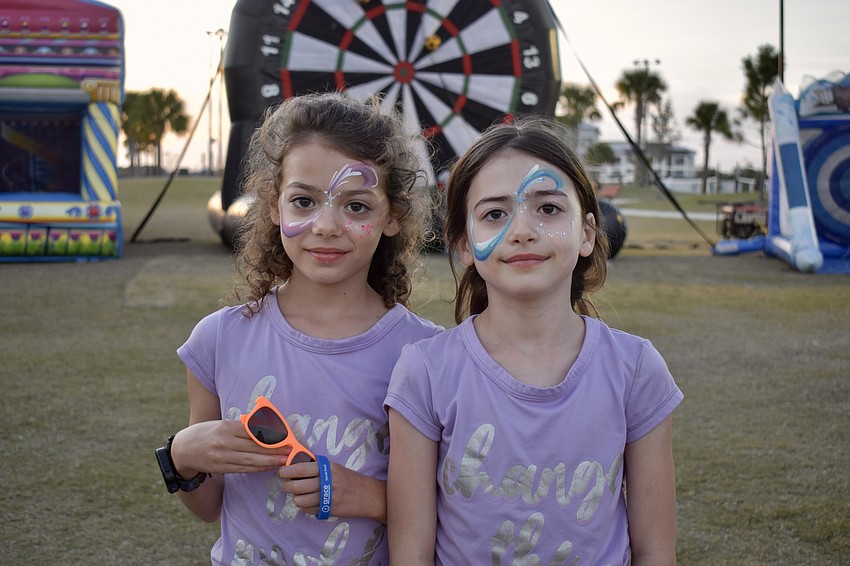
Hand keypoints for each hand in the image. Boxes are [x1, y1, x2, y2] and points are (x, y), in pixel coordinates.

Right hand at [171, 419, 288, 477]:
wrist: (184, 450)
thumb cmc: (206, 432)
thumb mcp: (221, 424)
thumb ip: (240, 427)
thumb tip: (265, 428)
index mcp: (226, 427)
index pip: (253, 431)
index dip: (270, 435)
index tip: (285, 436)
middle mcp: (224, 443)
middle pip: (254, 447)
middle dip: (274, 450)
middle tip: (290, 451)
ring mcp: (223, 457)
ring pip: (251, 461)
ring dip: (269, 461)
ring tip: (284, 460)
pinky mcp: (222, 468)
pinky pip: (244, 469)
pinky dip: (258, 468)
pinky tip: (269, 466)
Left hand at [278, 460, 386, 521]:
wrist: (368, 495)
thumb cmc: (349, 479)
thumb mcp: (334, 467)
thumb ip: (317, 467)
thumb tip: (294, 467)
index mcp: (327, 468)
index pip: (300, 469)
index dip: (286, 471)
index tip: (281, 472)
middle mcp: (327, 482)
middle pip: (296, 486)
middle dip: (286, 487)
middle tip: (285, 485)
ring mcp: (328, 497)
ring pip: (300, 500)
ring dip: (296, 498)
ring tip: (299, 495)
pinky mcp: (329, 510)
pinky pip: (308, 510)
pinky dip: (304, 506)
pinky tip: (309, 502)